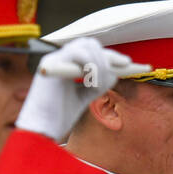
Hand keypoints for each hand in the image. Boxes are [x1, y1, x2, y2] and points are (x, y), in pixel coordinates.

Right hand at [16, 38, 133, 140]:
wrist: (42, 129)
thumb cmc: (59, 117)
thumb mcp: (83, 97)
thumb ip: (97, 84)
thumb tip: (114, 72)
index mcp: (67, 65)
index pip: (92, 53)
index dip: (111, 57)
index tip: (130, 64)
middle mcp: (60, 59)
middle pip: (91, 44)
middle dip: (110, 56)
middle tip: (121, 69)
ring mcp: (55, 59)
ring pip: (87, 45)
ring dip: (101, 63)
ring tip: (99, 84)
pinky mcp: (51, 64)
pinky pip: (78, 53)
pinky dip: (91, 66)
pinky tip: (91, 82)